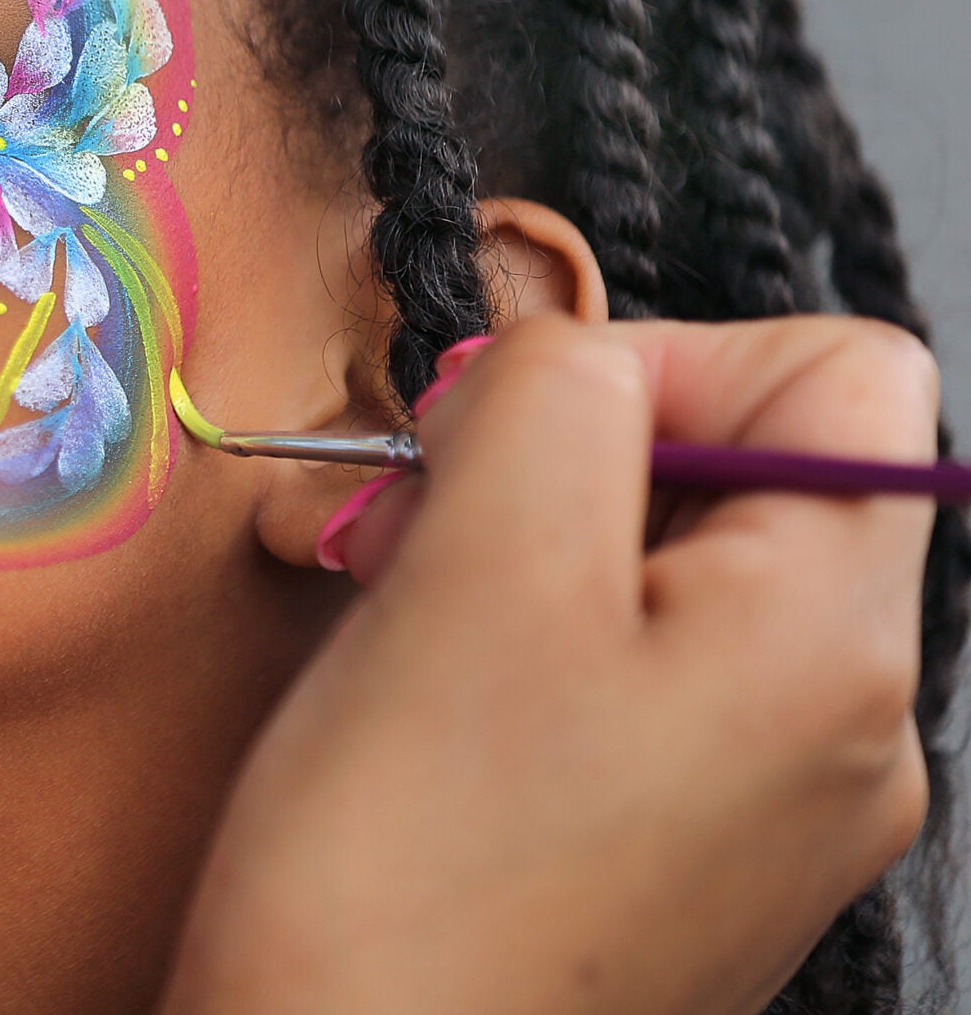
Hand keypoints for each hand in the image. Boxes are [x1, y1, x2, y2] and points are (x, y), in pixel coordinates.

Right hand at [159, 315, 937, 1014]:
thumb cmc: (406, 879)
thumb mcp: (474, 565)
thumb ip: (550, 396)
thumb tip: (561, 354)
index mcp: (832, 641)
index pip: (840, 369)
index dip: (667, 355)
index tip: (509, 435)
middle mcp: (839, 729)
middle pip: (738, 471)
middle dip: (553, 461)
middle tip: (411, 527)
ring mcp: (761, 809)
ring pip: (659, 575)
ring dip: (510, 552)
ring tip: (393, 618)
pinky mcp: (670, 862)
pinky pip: (620, 684)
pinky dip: (509, 651)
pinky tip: (415, 706)